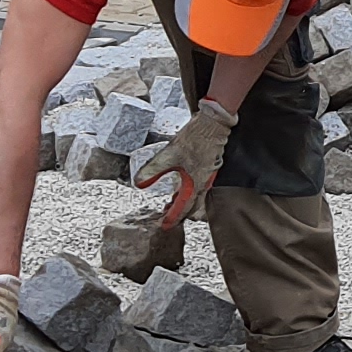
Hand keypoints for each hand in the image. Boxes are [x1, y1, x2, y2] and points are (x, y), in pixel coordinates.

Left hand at [133, 98, 234, 227]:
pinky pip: (198, 189)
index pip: (182, 208)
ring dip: (183, 203)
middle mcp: (203, 184)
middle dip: (178, 214)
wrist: (213, 125)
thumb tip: (139, 183)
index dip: (172, 218)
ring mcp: (207, 177)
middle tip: (166, 217)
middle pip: (192, 207)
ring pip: (195, 198)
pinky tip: (180, 187)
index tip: (163, 225)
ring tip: (170, 203)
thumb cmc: (195, 139)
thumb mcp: (169, 155)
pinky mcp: (207, 169)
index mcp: (195, 184)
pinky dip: (188, 193)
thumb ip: (153, 170)